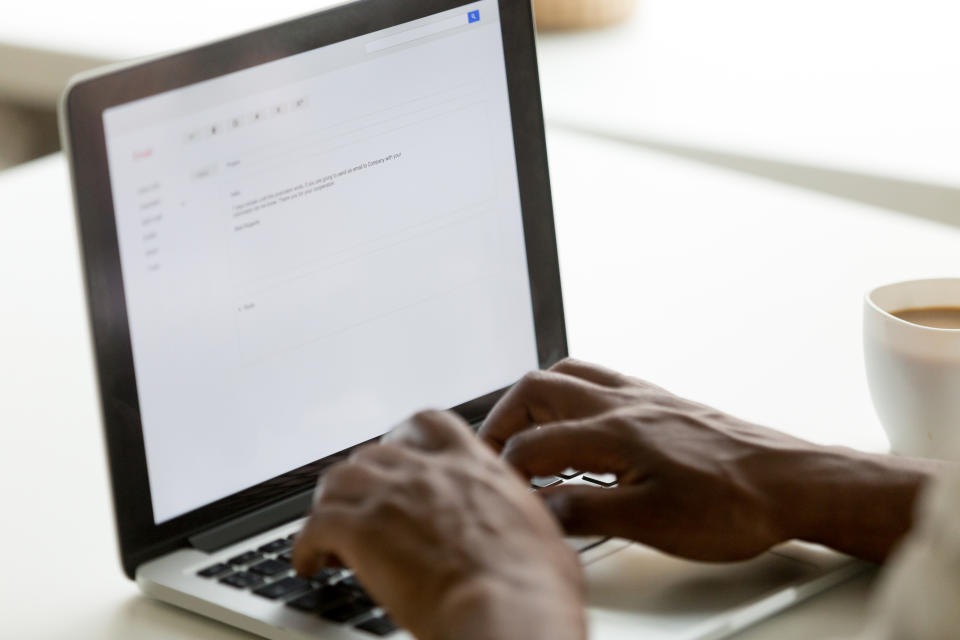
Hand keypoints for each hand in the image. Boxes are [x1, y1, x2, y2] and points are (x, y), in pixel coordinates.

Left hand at [292, 410, 585, 639]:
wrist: (507, 609)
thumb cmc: (533, 585)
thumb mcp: (542, 534)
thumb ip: (520, 521)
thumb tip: (530, 538)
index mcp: (474, 467)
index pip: (430, 424)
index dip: (406, 439)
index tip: (399, 457)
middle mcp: (429, 472)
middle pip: (374, 452)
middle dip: (364, 478)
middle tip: (362, 505)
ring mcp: (391, 496)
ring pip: (338, 479)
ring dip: (331, 503)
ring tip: (330, 529)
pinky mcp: (360, 531)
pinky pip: (314, 526)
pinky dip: (306, 544)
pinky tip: (310, 562)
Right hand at [480, 359, 941, 561]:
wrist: (791, 481)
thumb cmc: (733, 504)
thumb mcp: (652, 524)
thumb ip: (587, 511)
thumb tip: (540, 507)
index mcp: (614, 433)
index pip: (533, 445)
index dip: (505, 472)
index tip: (499, 494)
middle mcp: (622, 404)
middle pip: (537, 389)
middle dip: (503, 420)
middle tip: (493, 453)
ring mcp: (642, 397)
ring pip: (567, 375)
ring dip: (534, 400)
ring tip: (525, 433)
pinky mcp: (660, 400)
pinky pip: (599, 379)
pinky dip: (569, 395)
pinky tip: (578, 423)